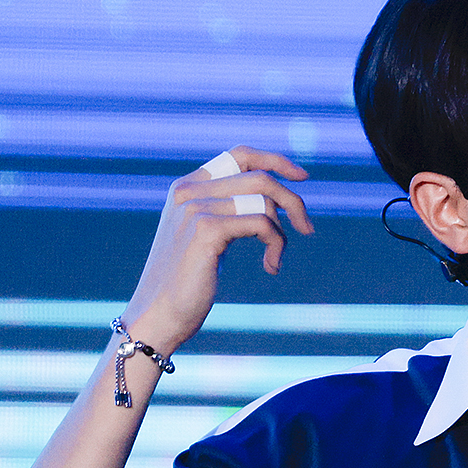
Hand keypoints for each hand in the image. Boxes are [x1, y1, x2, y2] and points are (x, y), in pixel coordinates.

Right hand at [120, 147, 311, 355]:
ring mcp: (195, 208)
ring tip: (275, 259)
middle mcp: (190, 190)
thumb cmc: (188, 281)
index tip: (303, 177)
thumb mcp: (208, 238)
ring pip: (264, 201)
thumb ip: (229, 213)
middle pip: (260, 177)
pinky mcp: (206, 230)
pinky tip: (271, 268)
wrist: (160, 312)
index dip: (275, 161)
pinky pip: (262, 224)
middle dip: (293, 202)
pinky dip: (276, 245)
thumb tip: (273, 204)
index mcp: (189, 186)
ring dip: (282, 233)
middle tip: (307, 229)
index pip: (239, 155)